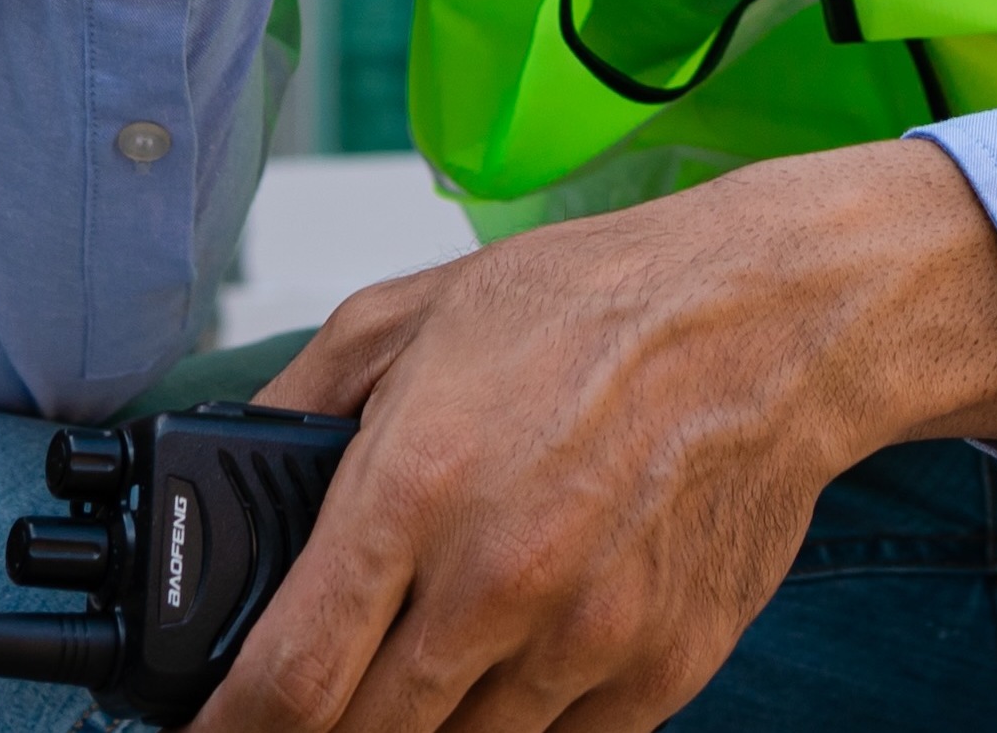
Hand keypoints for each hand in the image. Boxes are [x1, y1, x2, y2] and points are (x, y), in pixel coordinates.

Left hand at [193, 140, 996, 732]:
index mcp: (413, 491)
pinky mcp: (659, 671)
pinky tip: (510, 675)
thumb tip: (222, 475)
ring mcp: (584, 639)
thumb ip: (294, 403)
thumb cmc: (595, 306)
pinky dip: (519, 728)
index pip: (287, 681)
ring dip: (422, 731)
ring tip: (419, 675)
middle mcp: (496, 582)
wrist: (774, 321)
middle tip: (310, 708)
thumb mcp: (407, 316)